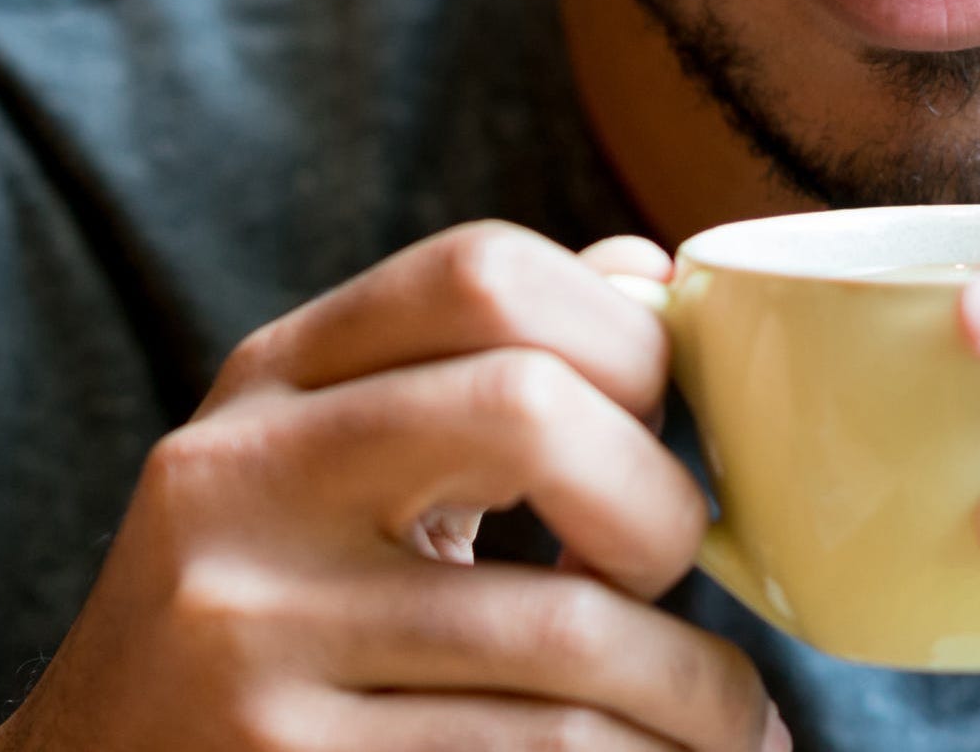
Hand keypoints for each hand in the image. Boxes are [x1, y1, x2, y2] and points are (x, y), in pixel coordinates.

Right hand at [0, 223, 785, 751]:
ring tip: (739, 727)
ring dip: (697, 693)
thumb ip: (467, 370)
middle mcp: (240, 484)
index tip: (667, 429)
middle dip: (661, 505)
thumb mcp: (318, 468)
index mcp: (267, 383)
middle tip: (687, 578)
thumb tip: (650, 277)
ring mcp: (249, 634)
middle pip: (528, 410)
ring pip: (562, 632)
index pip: (481, 272)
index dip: (628, 338)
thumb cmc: (255, 624)